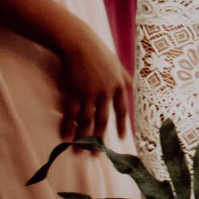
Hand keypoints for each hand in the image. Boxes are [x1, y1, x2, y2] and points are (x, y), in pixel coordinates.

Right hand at [55, 18, 132, 142]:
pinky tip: (65, 138)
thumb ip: (125, 77)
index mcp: (119, 86)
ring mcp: (90, 93)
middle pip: (103, 120)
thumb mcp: (117, 64)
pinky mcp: (74, 92)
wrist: (79, 43)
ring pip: (86, 121)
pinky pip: (71, 114)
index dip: (121, 125)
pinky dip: (68, 127)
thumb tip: (133, 86)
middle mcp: (106, 92)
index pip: (122, 110)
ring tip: (79, 152)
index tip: (121, 139)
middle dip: (99, 139)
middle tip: (96, 155)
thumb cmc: (98, 52)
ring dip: (83, 139)